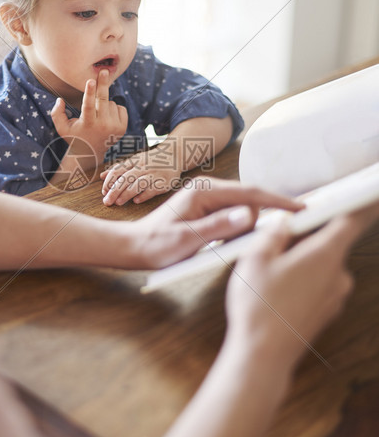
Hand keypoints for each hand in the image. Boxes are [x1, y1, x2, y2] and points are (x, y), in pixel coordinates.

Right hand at [51, 69, 127, 160]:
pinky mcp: (122, 127)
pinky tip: (107, 117)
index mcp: (88, 123)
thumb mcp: (61, 128)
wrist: (91, 153)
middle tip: (104, 70)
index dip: (89, 92)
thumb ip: (57, 113)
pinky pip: (120, 107)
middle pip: (103, 99)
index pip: (88, 105)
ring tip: (98, 115)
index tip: (91, 80)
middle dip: (103, 83)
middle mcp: (102, 126)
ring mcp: (114, 127)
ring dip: (104, 103)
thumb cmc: (74, 137)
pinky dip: (113, 108)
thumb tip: (59, 99)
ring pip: (110, 102)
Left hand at [101, 141, 181, 205]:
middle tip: (107, 201)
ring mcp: (154, 174)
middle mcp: (143, 167)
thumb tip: (101, 176)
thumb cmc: (151, 160)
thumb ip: (119, 168)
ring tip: (118, 202)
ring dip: (127, 193)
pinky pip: (153, 189)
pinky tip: (136, 201)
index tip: (104, 192)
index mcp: (134, 161)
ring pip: (139, 183)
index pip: (118, 170)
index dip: (109, 181)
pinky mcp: (164, 182)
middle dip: (115, 190)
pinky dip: (144, 195)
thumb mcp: (135, 160)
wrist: (175, 155)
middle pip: (126, 178)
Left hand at [127, 178, 303, 268]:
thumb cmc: (156, 245)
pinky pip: (234, 213)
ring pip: (244, 205)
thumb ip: (217, 227)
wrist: (135, 247)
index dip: (278, 201)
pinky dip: (246, 223)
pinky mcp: (207, 208)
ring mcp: (208, 198)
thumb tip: (249, 215)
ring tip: (279, 231)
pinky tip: (251, 236)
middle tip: (299, 222)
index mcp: (204, 192)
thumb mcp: (186, 240)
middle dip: (274, 209)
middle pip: (250, 196)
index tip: (301, 208)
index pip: (249, 193)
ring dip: (259, 218)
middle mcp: (208, 189)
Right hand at [225, 203, 378, 371]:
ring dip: (302, 259)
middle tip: (283, 234)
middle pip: (331, 242)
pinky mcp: (325, 312)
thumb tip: (285, 223)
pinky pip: (317, 284)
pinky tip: (277, 287)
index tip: (370, 191)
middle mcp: (337, 276)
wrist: (262, 356)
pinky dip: (301, 279)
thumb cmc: (259, 306)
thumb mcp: (255, 258)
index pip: (352, 221)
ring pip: (321, 265)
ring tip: (270, 268)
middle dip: (309, 235)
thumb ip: (273, 233)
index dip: (362, 202)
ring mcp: (334, 296)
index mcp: (324, 256)